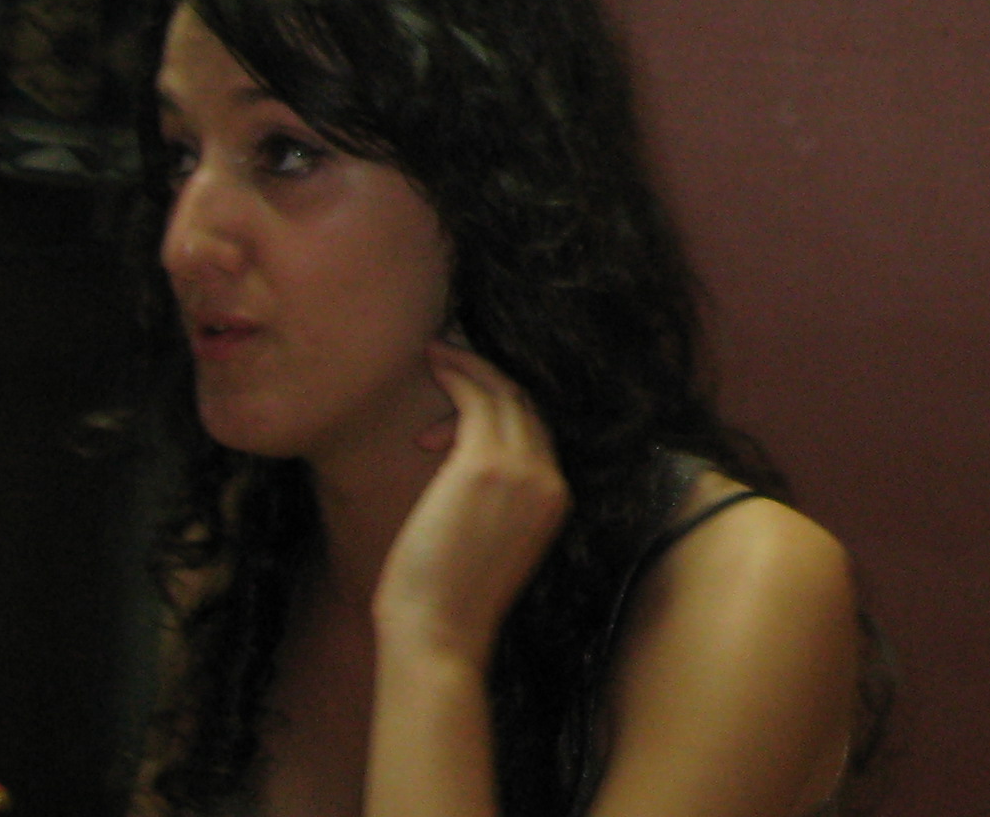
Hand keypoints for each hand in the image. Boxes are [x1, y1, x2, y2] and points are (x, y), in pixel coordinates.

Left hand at [371, 341, 570, 666]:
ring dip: (472, 367)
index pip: (540, 432)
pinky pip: (478, 396)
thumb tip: (470, 477)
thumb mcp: (491, 544)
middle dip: (491, 378)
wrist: (439, 635)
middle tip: (453, 358)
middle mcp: (550, 478)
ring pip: (507, 393)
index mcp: (557, 500)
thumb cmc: (448, 602)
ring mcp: (523, 469)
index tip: (462, 404)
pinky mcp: (486, 463)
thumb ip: (498, 503)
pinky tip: (433, 363)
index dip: (504, 409)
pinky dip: (458, 373)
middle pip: (529, 405)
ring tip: (437, 354)